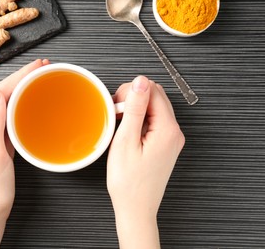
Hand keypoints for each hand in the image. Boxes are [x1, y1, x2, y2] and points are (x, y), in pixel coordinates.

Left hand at [0, 59, 49, 248]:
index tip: (35, 66)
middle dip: (21, 78)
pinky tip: (28, 103)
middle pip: (1, 94)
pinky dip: (20, 106)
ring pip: (5, 104)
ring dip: (21, 89)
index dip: (18, 76)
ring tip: (37, 79)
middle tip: (41, 67)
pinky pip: (8, 118)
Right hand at [107, 76, 184, 248]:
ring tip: (120, 125)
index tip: (117, 106)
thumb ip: (136, 108)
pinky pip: (154, 122)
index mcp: (168, 129)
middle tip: (117, 115)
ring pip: (154, 108)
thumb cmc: (129, 182)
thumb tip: (140, 81)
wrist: (136, 208)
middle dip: (134, 99)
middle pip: (156, 96)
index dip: (132, 92)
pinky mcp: (165, 145)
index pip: (153, 90)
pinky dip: (140, 121)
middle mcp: (174, 132)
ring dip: (136, 110)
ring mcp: (171, 139)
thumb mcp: (127, 141)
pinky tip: (127, 132)